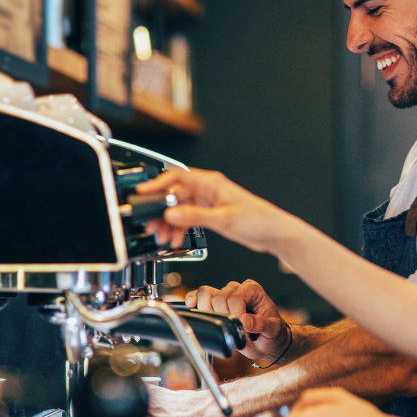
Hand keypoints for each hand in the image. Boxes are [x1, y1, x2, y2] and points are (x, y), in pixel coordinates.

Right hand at [136, 169, 289, 254]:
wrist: (273, 233)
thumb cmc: (257, 219)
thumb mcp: (223, 219)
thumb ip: (195, 217)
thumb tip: (171, 213)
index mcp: (211, 183)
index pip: (177, 176)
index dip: (157, 183)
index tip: (143, 193)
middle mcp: (207, 190)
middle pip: (175, 196)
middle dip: (161, 211)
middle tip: (150, 225)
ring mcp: (208, 203)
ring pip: (179, 209)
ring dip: (169, 223)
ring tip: (162, 236)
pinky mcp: (210, 215)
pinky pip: (188, 219)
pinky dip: (180, 229)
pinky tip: (176, 239)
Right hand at [186, 280, 291, 363]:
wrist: (267, 342)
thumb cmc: (272, 333)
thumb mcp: (273, 330)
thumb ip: (261, 324)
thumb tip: (245, 321)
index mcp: (253, 290)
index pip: (236, 298)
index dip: (236, 314)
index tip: (243, 329)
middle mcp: (238, 289)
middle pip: (219, 298)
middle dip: (225, 317)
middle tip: (236, 329)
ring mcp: (225, 295)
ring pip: (207, 295)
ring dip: (210, 312)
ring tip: (222, 324)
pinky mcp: (215, 304)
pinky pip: (199, 296)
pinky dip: (193, 300)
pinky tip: (192, 305)